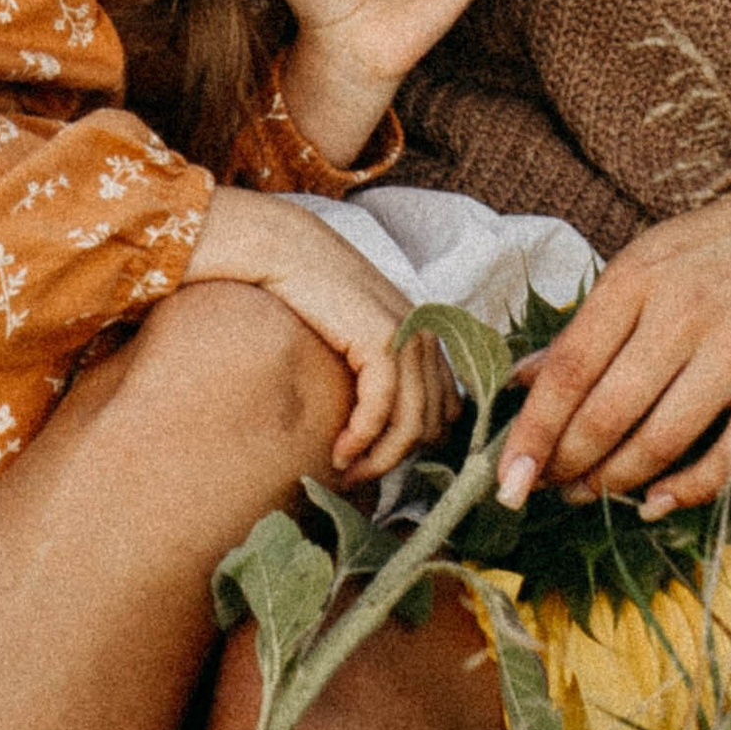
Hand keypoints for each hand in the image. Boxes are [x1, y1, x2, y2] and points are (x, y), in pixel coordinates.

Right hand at [185, 190, 456, 478]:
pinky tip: (340, 451)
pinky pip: (382, 409)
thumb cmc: (309, 296)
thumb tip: (383, 429)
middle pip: (433, 424)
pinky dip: (363, 439)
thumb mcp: (354, 337)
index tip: (378, 463)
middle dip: (397, 460)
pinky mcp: (381, 339)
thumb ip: (378, 371)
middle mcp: (428, 336)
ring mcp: (410, 337)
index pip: (447, 411)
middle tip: (357, 478)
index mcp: (428, 336)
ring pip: (412, 424)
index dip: (415, 446)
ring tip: (347, 471)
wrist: (283, 251)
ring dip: (379, 459)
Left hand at [493, 188, 730, 519]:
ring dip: (616, 481)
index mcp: (636, 282)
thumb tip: (519, 383)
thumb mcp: (630, 271)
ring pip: (663, 440)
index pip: (570, 369)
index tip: (508, 475)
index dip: (534, 430)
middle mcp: (686, 314)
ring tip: (587, 494)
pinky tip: (653, 504)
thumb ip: (581, 331)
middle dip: (568, 463)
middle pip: (610, 412)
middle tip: (547, 486)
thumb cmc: (696, 258)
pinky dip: (690, 489)